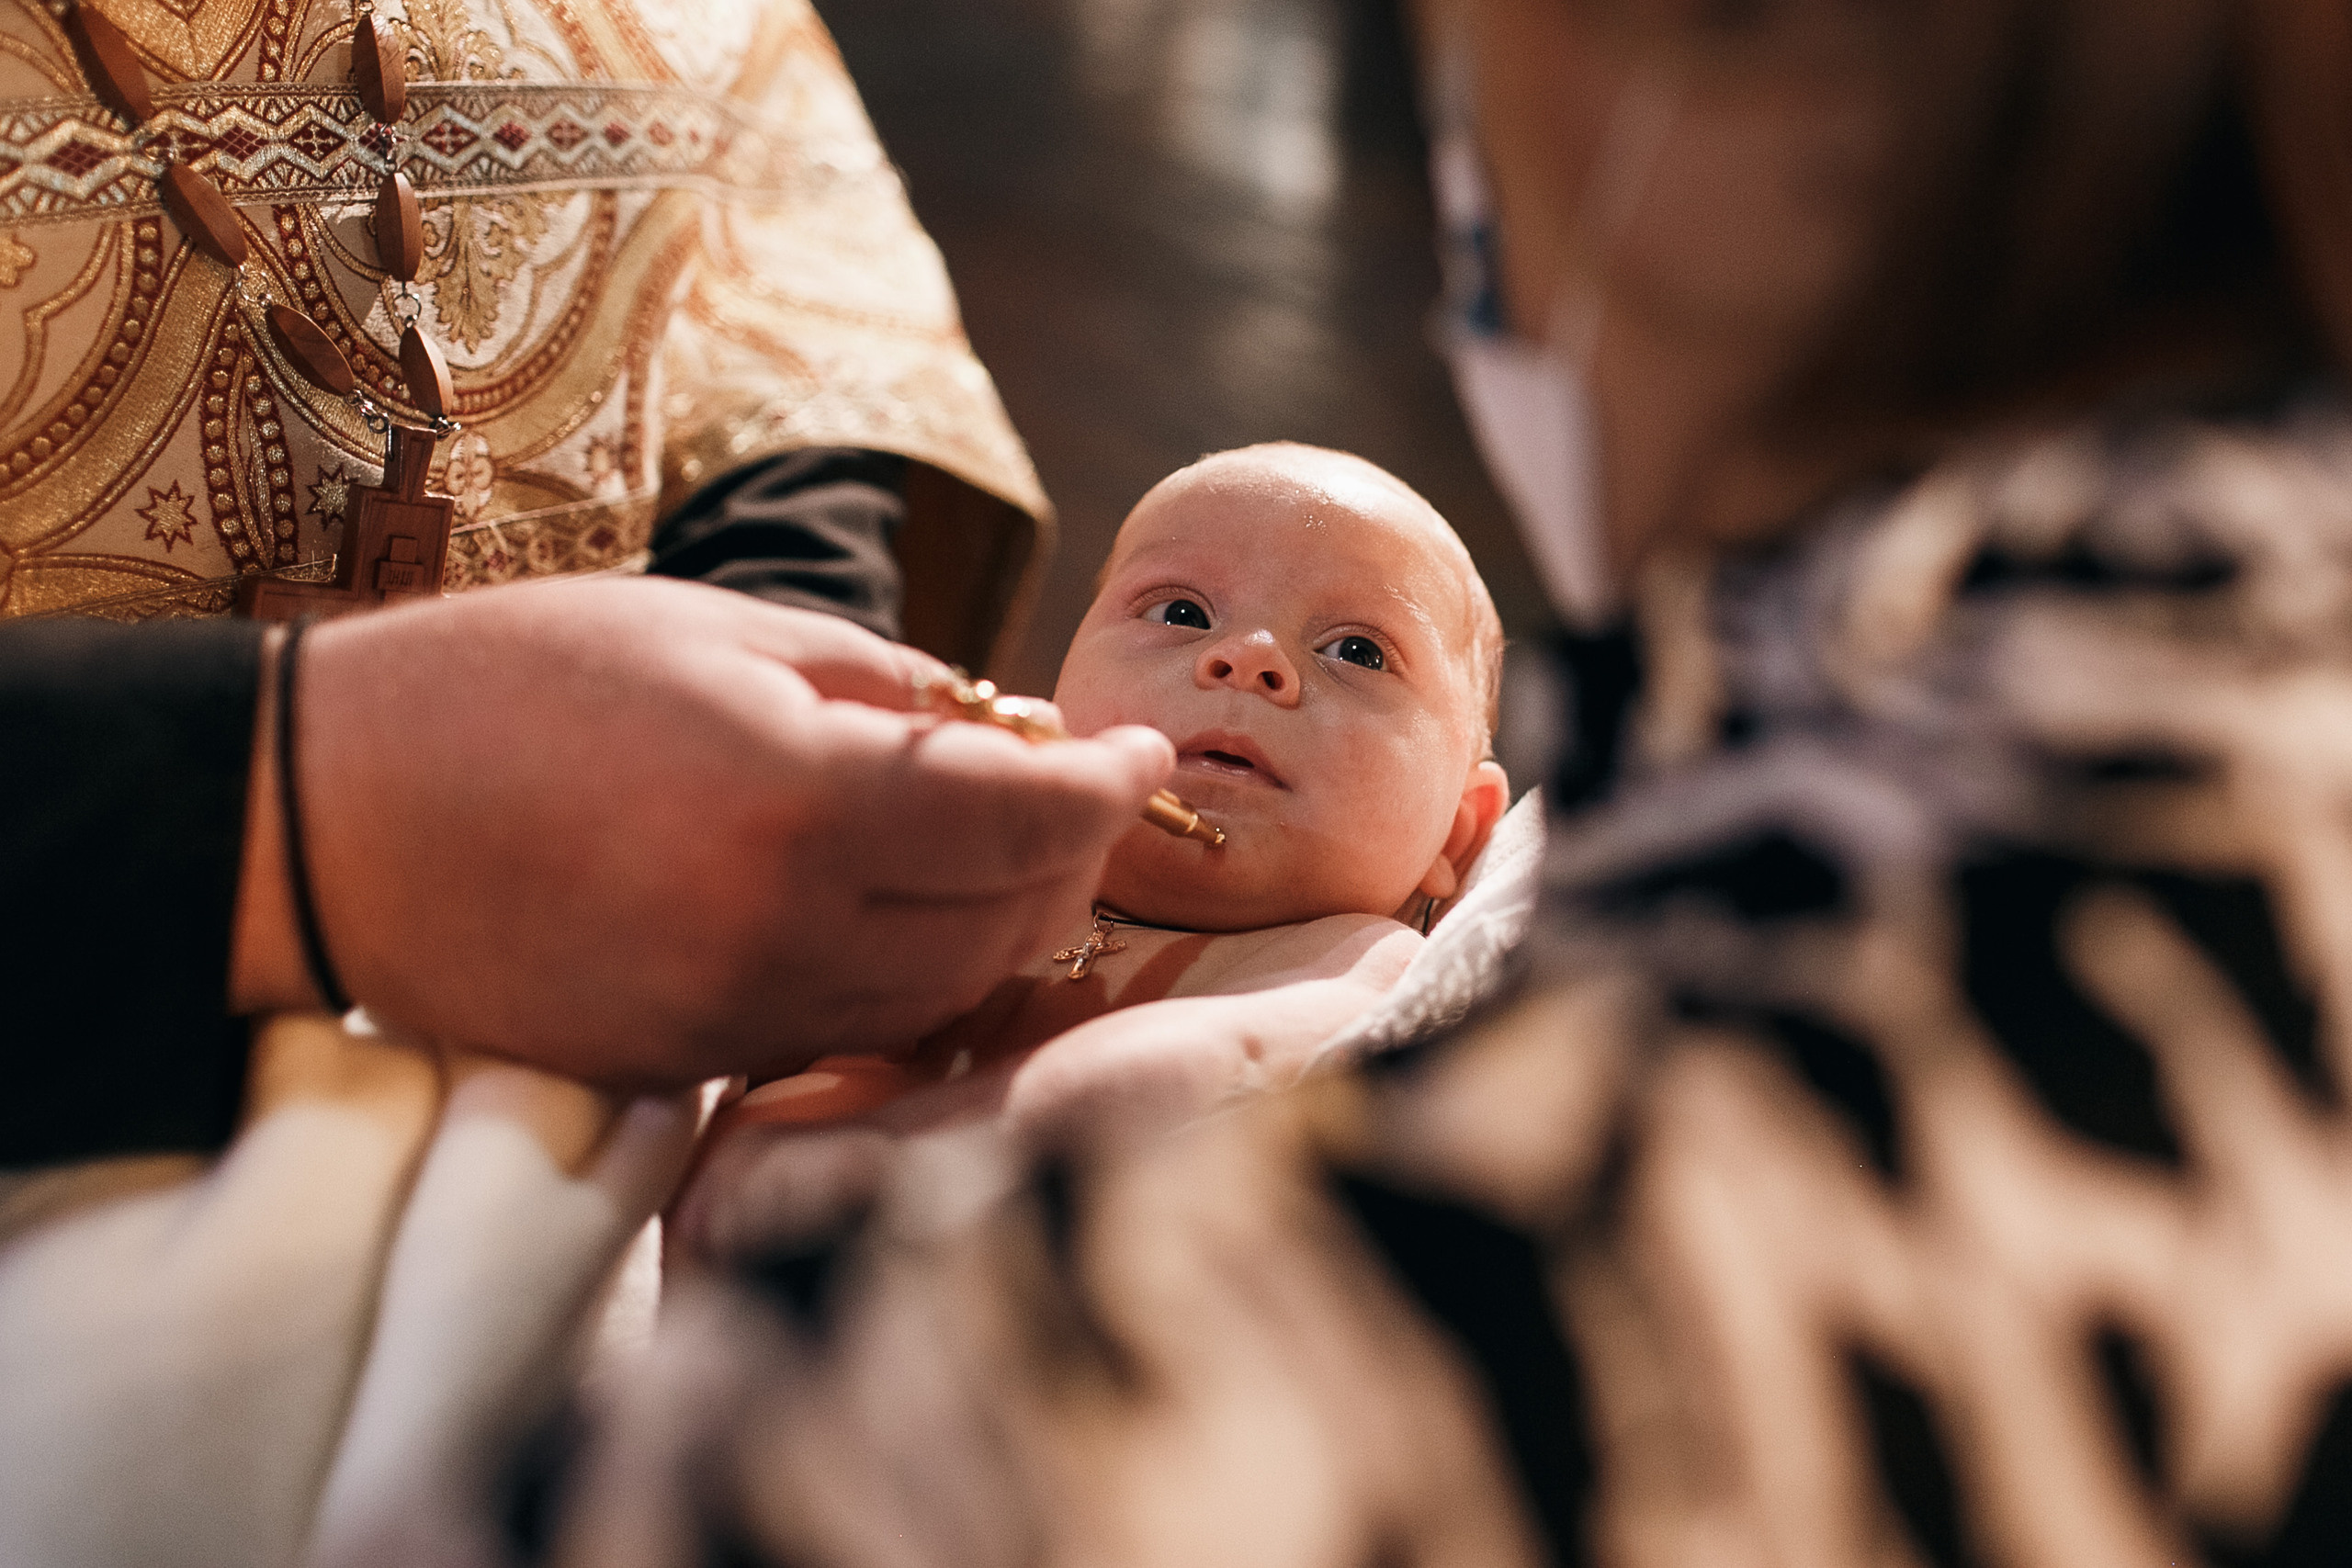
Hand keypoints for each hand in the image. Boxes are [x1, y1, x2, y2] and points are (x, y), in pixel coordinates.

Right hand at [231, 577, 1172, 1084]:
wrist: (325, 818)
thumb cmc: (513, 684)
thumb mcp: (716, 629)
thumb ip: (887, 687)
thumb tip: (1011, 733)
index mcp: (801, 798)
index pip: (1032, 819)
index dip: (1113, 788)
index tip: (1144, 755)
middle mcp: (782, 932)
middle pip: (1010, 923)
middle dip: (1072, 858)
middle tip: (1081, 794)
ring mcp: (735, 1019)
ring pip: (945, 995)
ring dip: (1003, 926)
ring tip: (1005, 849)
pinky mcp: (690, 1068)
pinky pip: (852, 1031)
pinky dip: (911, 978)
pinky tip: (904, 912)